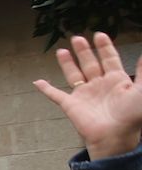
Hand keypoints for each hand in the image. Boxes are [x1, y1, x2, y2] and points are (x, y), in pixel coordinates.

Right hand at [33, 32, 141, 160]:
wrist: (115, 135)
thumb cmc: (131, 114)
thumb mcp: (141, 90)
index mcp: (116, 80)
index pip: (109, 59)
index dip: (105, 47)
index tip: (99, 34)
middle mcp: (99, 85)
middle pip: (90, 63)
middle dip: (84, 50)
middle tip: (77, 37)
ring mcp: (84, 95)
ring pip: (74, 75)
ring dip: (67, 63)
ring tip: (62, 50)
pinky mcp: (70, 105)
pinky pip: (56, 95)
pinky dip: (46, 89)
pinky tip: (38, 82)